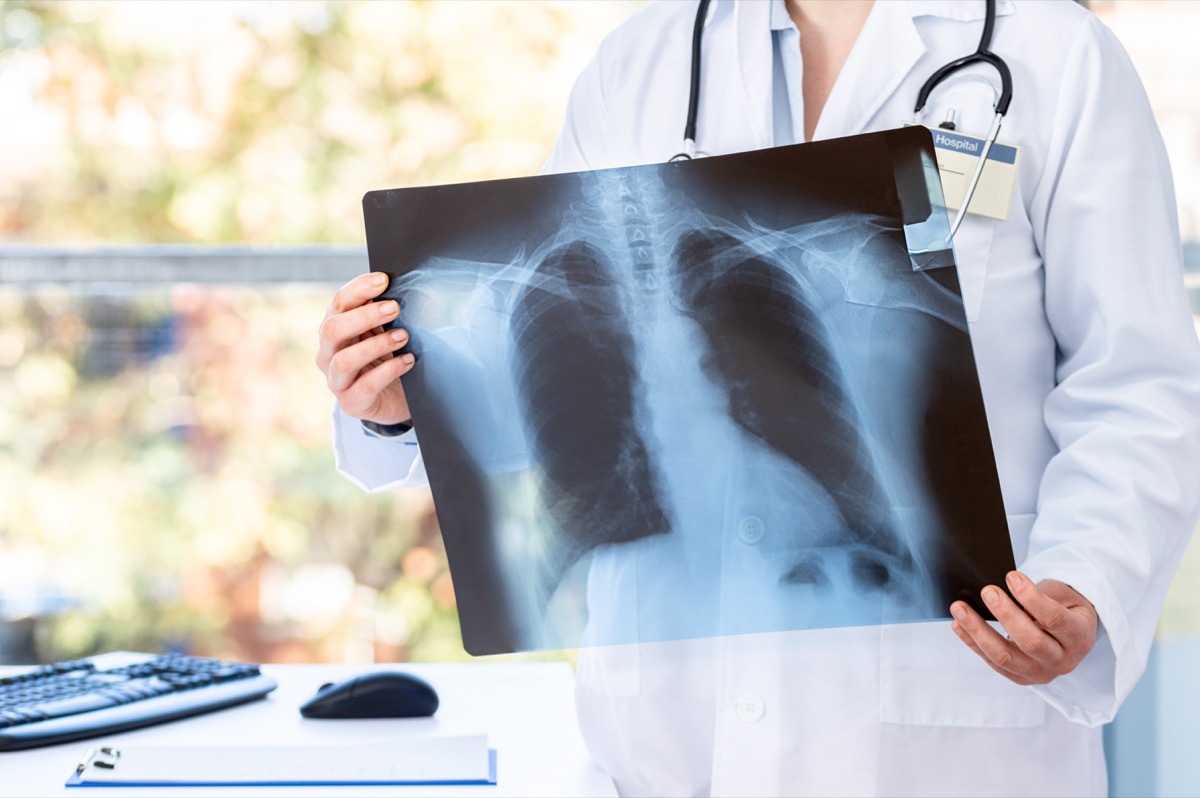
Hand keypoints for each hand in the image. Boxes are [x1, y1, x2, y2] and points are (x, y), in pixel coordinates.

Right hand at [316, 272, 414, 424]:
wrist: (397, 399)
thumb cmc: (388, 358)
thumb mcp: (387, 331)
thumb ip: (388, 314)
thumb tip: (407, 289)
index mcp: (335, 329)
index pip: (338, 304)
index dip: (358, 289)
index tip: (383, 280)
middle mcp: (328, 354)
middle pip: (332, 329)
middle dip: (364, 316)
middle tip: (394, 307)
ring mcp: (337, 380)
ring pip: (344, 360)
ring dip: (376, 345)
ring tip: (403, 336)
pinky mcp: (352, 403)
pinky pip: (365, 386)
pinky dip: (389, 371)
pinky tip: (408, 361)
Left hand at [949, 571, 1097, 685]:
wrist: (1070, 633)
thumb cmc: (1064, 607)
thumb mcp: (1062, 596)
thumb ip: (1040, 595)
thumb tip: (1000, 591)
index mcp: (1079, 638)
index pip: (1054, 619)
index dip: (1032, 597)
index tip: (1011, 576)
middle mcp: (1063, 661)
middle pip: (1031, 642)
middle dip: (1005, 614)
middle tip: (987, 591)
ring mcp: (1041, 673)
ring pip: (1005, 657)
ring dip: (978, 631)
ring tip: (959, 608)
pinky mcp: (1020, 678)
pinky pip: (991, 662)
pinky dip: (972, 642)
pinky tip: (958, 624)